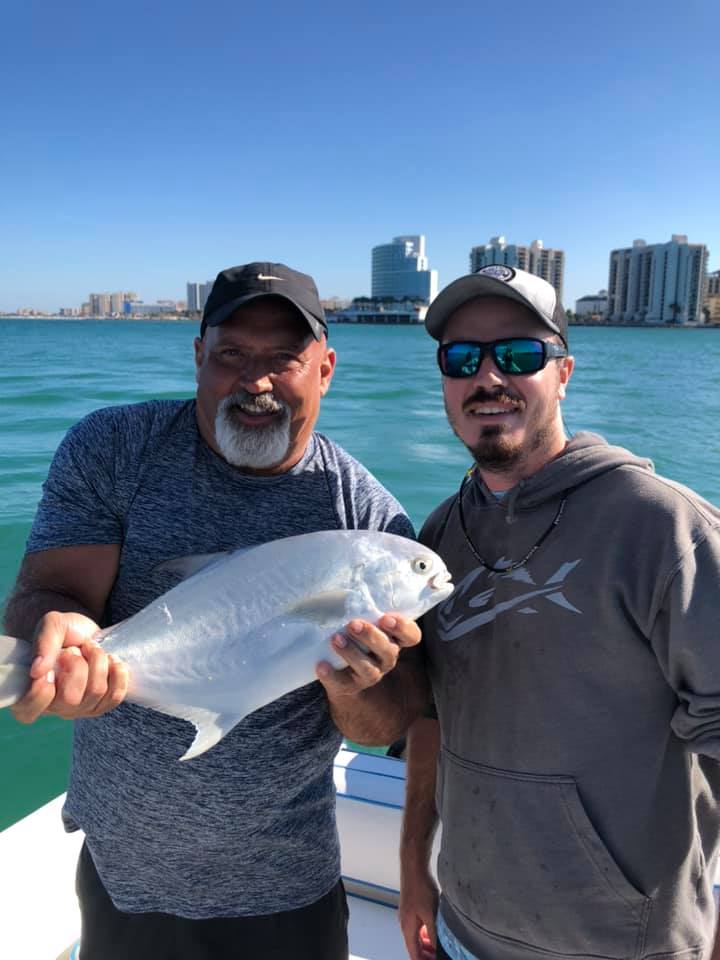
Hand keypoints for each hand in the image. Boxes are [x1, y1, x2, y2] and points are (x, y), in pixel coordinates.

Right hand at [11, 611, 128, 722]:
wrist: (87, 632)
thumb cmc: (64, 631)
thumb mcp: (52, 626)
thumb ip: (43, 644)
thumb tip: (37, 671)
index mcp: (28, 693)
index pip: (28, 711)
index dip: (41, 690)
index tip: (53, 663)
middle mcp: (53, 707)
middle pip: (71, 698)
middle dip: (78, 665)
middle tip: (74, 651)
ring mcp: (79, 709)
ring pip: (96, 692)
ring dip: (98, 662)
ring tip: (91, 651)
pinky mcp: (102, 704)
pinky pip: (115, 696)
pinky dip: (117, 673)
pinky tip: (110, 661)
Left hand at [315, 614, 420, 697]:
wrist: (343, 671)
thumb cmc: (357, 635)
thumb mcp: (367, 621)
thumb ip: (366, 608)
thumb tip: (349, 579)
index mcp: (394, 640)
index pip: (411, 636)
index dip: (403, 628)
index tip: (386, 618)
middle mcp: (386, 658)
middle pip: (388, 650)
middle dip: (371, 637)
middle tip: (353, 624)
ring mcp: (371, 674)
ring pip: (368, 669)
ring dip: (351, 653)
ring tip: (336, 639)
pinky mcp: (351, 686)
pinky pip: (343, 684)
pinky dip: (332, 675)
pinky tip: (321, 665)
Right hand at [399, 869, 438, 959]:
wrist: (414, 867)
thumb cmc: (420, 888)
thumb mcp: (430, 914)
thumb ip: (434, 934)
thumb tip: (438, 950)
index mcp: (407, 928)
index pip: (414, 953)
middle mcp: (405, 923)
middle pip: (415, 946)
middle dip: (427, 953)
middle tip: (441, 956)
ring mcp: (408, 915)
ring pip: (417, 936)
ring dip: (428, 943)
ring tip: (441, 946)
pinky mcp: (413, 908)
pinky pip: (419, 926)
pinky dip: (427, 932)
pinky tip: (436, 929)